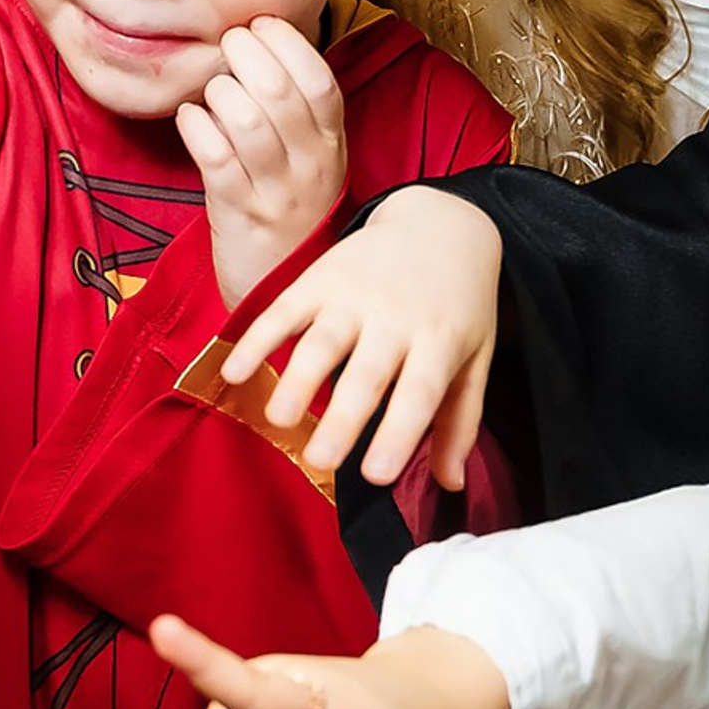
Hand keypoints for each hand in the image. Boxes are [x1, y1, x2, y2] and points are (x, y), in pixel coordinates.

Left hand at [177, 19, 347, 308]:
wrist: (282, 287)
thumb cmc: (292, 210)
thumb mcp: (313, 158)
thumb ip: (297, 108)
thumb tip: (262, 41)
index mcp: (331, 142)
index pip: (318, 78)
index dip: (286, 42)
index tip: (259, 25)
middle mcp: (310, 164)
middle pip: (278, 90)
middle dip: (243, 53)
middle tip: (225, 47)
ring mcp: (275, 191)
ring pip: (244, 119)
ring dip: (218, 91)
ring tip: (210, 91)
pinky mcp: (238, 215)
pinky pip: (214, 158)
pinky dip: (195, 127)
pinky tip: (190, 119)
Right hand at [220, 185, 501, 486]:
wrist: (440, 222)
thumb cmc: (458, 304)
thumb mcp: (474, 357)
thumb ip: (460, 421)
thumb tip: (450, 485)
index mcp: (439, 341)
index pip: (419, 392)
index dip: (398, 433)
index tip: (376, 474)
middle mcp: (396, 317)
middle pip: (366, 373)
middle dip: (342, 418)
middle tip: (320, 460)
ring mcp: (354, 295)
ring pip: (322, 341)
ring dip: (297, 380)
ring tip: (279, 420)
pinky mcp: (320, 278)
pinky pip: (283, 310)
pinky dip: (257, 339)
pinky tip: (234, 371)